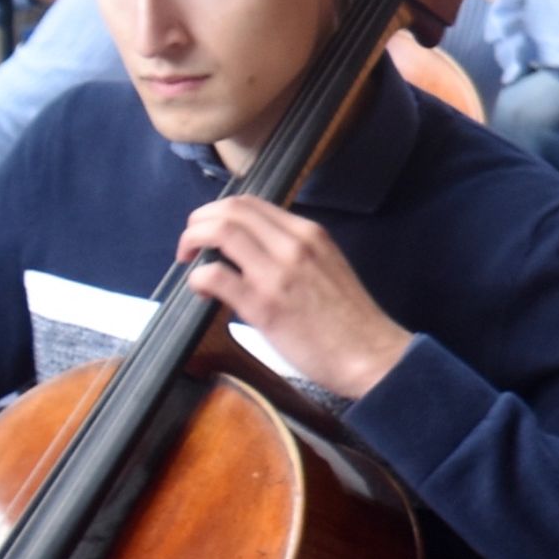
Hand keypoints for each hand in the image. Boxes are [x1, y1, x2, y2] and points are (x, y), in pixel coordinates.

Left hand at [175, 197, 413, 398]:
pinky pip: (215, 275)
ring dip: (192, 241)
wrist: (370, 355)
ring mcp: (277, 273)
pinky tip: (201, 291)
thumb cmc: (349, 320)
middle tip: (191, 244)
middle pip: (231, 209)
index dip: (219, 212)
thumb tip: (254, 254)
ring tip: (189, 260)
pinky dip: (198, 277)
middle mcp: (293, 244)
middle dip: (199, 221)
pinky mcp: (263, 305)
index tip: (210, 231)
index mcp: (309, 233)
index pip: (251, 203)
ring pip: (220, 232)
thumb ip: (294, 253)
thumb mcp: (328, 266)